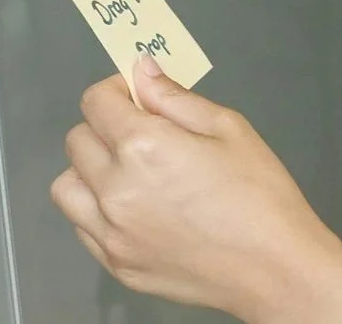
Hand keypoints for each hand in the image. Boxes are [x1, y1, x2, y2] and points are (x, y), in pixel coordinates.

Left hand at [50, 60, 341, 323]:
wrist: (274, 268)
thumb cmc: (258, 190)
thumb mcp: (228, 127)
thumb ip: (175, 98)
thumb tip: (141, 73)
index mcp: (142, 147)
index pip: (95, 103)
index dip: (115, 90)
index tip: (138, 96)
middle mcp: (115, 190)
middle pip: (77, 141)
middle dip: (103, 126)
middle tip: (141, 132)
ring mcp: (111, 235)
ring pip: (67, 187)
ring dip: (90, 171)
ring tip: (129, 173)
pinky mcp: (117, 267)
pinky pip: (83, 227)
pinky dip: (96, 211)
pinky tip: (134, 209)